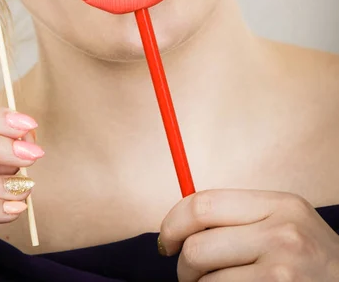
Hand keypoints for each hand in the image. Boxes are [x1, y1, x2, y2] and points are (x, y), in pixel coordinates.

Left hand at [158, 188, 338, 280]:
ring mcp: (282, 273)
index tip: (167, 239)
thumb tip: (180, 223)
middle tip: (187, 274)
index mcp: (279, 204)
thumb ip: (240, 217)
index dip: (173, 222)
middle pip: (198, 247)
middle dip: (183, 266)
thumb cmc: (311, 260)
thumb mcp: (285, 223)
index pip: (203, 204)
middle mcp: (282, 234)